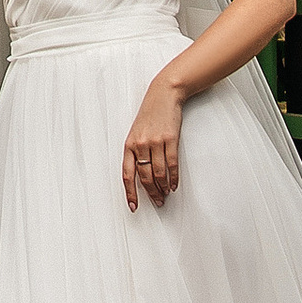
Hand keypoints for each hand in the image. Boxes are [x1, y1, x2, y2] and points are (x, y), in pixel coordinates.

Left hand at [123, 82, 183, 212]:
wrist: (163, 95)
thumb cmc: (150, 115)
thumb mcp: (137, 132)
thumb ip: (136, 151)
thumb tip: (141, 174)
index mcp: (129, 145)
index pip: (127, 174)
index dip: (130, 192)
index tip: (133, 206)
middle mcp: (140, 145)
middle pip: (144, 177)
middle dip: (151, 193)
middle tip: (157, 202)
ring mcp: (155, 142)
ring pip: (158, 173)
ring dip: (163, 187)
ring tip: (166, 194)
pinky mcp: (170, 139)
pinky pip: (172, 164)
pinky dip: (174, 178)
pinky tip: (174, 184)